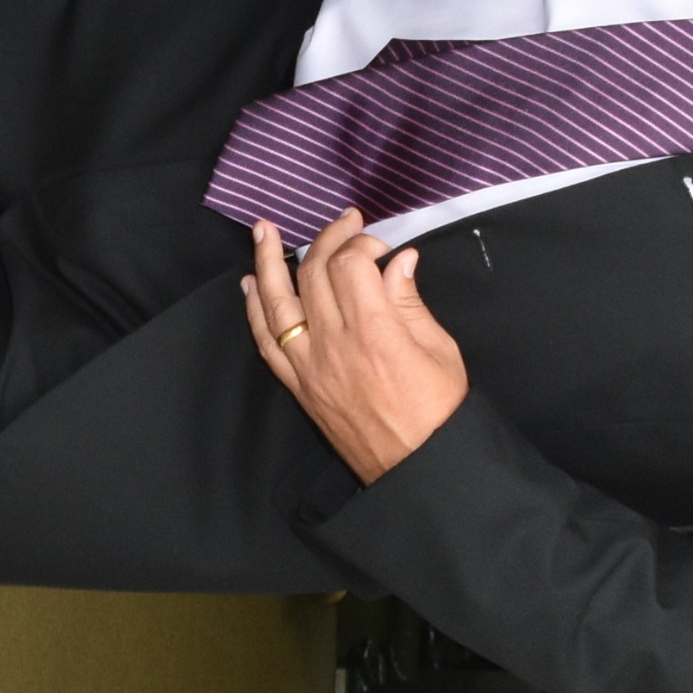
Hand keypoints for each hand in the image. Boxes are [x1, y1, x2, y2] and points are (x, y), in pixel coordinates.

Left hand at [242, 213, 469, 482]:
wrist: (419, 470)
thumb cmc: (439, 411)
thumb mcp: (441, 350)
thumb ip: (411, 302)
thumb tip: (400, 260)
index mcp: (375, 332)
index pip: (349, 264)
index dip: (362, 242)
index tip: (381, 244)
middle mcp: (334, 345)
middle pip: (313, 273)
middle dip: (326, 238)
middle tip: (343, 222)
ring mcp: (310, 367)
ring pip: (277, 302)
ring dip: (266, 261)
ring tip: (262, 230)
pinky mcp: (299, 386)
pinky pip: (266, 341)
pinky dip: (254, 309)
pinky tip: (251, 285)